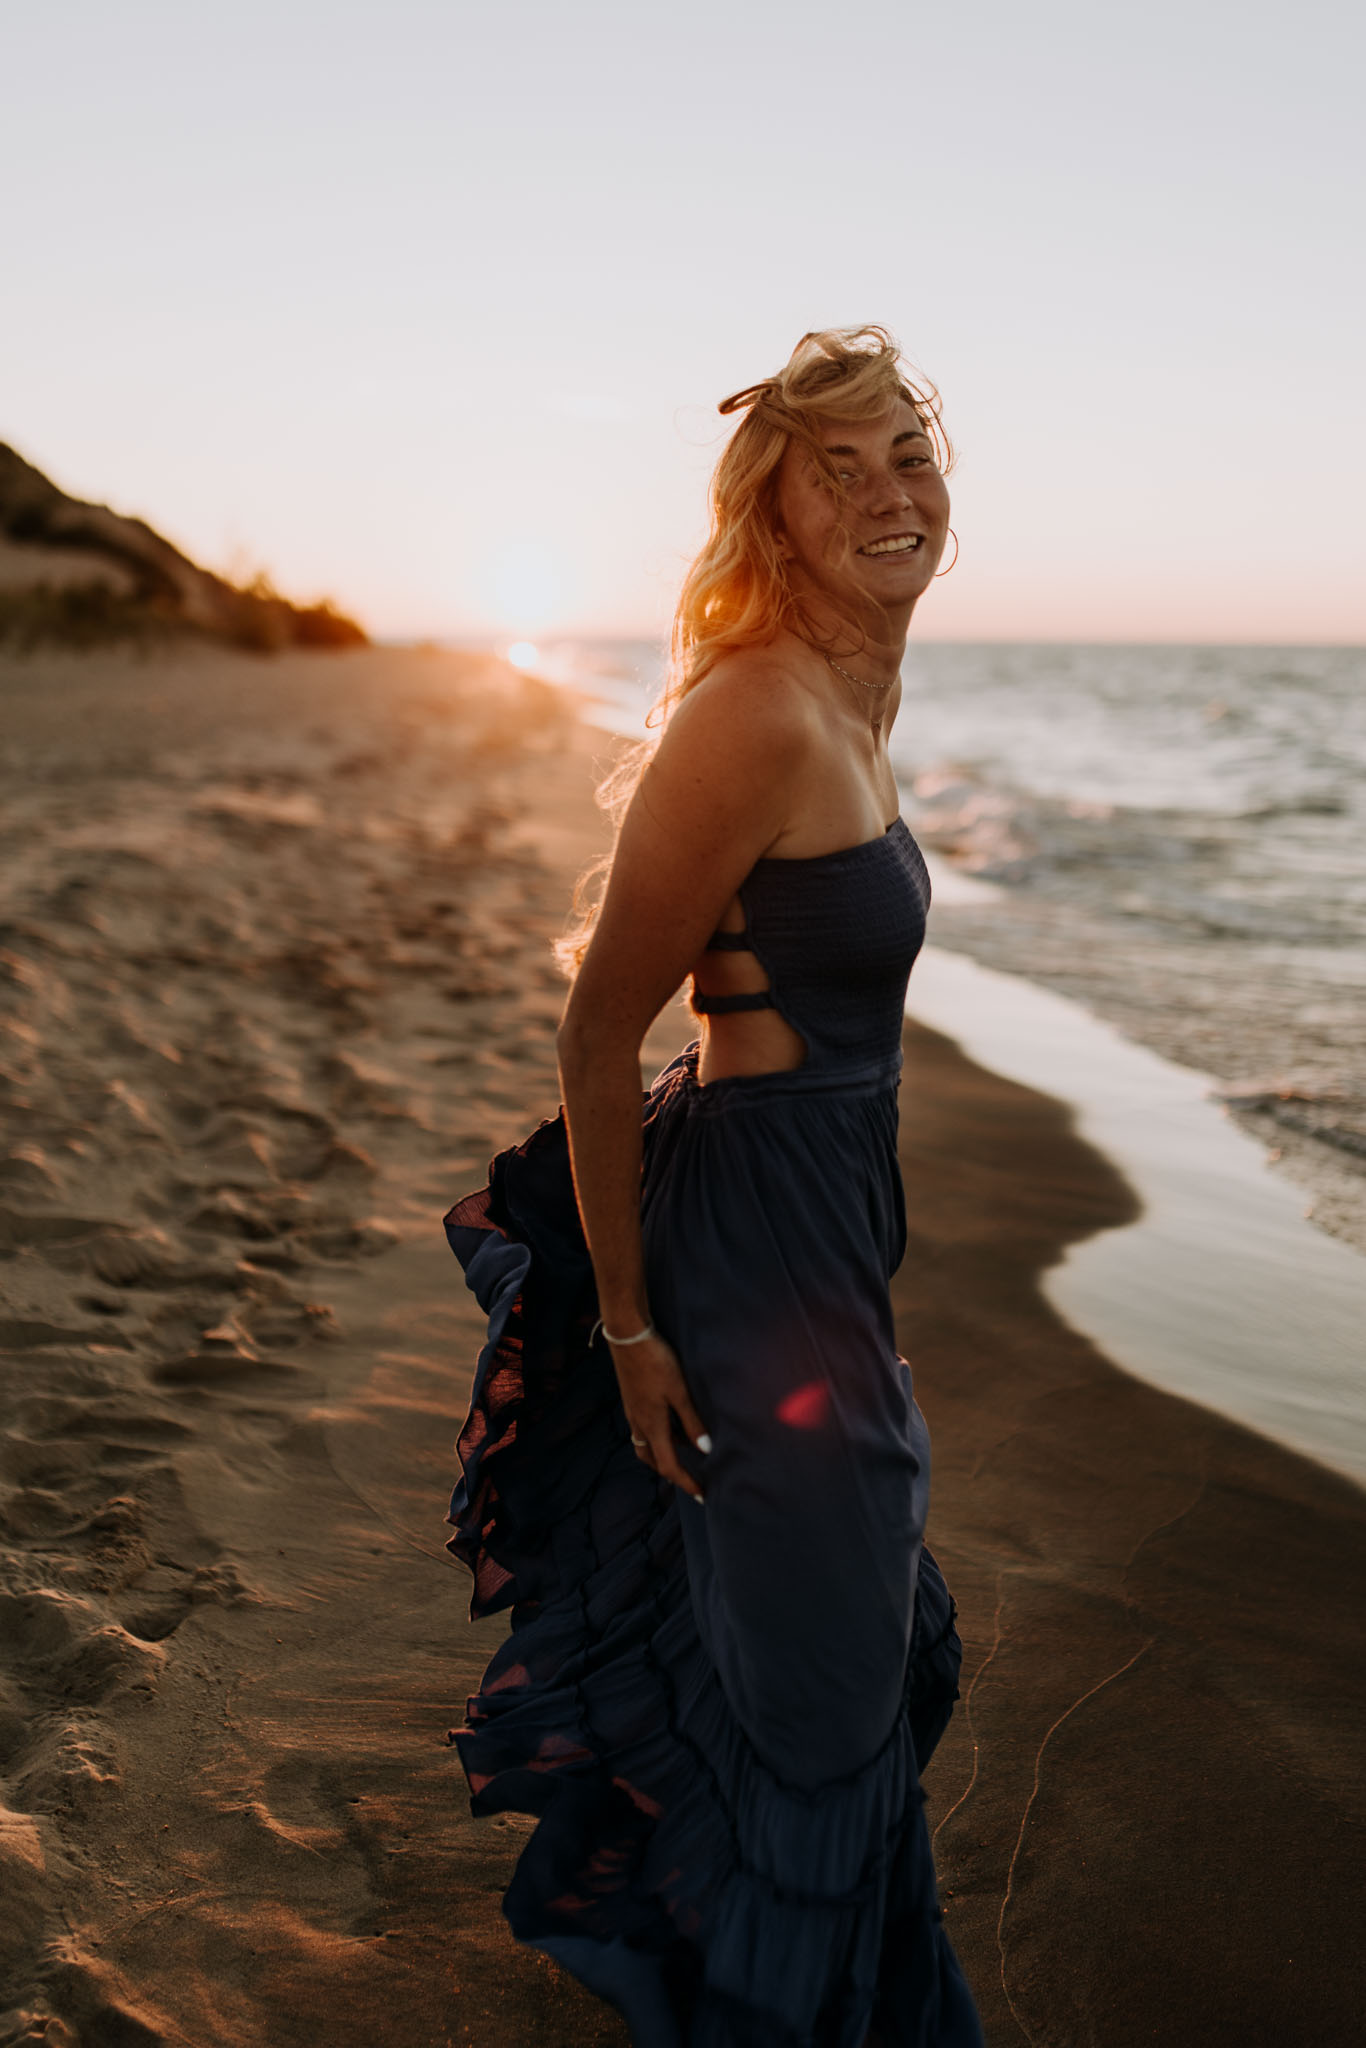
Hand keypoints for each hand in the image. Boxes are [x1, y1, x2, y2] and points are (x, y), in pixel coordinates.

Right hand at [606, 1328, 709, 1501]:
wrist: (628, 1337)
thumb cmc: (656, 1362)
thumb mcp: (680, 1392)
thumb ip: (692, 1421)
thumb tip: (706, 1450)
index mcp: (652, 1426)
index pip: (670, 1466)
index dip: (687, 1483)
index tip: (703, 1496)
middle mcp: (639, 1423)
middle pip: (653, 1460)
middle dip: (672, 1472)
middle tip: (692, 1478)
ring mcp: (633, 1412)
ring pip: (647, 1445)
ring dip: (665, 1453)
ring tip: (687, 1450)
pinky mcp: (632, 1400)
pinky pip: (645, 1429)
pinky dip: (661, 1435)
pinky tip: (675, 1423)